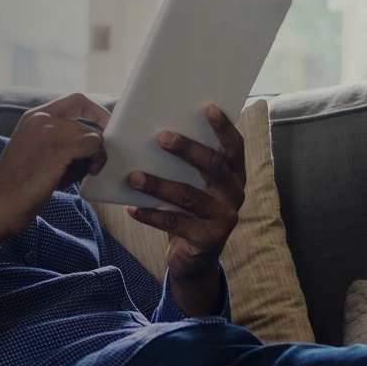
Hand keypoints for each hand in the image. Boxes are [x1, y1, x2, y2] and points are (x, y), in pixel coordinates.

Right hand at [0, 93, 108, 246]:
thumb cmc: (16, 186)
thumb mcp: (33, 151)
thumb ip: (56, 140)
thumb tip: (88, 144)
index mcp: (32, 117)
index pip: (74, 100)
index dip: (93, 110)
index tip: (103, 126)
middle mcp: (41, 118)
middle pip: (86, 111)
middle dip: (101, 127)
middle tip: (103, 149)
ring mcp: (51, 131)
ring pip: (92, 133)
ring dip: (95, 153)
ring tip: (84, 171)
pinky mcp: (60, 148)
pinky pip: (94, 146)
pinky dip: (97, 160)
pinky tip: (89, 173)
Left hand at [126, 104, 245, 280]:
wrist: (194, 258)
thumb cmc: (189, 211)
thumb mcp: (193, 185)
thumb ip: (187, 165)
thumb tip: (156, 132)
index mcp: (234, 175)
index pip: (234, 147)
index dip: (224, 128)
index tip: (208, 107)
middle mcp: (235, 194)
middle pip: (213, 166)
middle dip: (187, 149)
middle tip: (160, 137)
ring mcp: (224, 218)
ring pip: (189, 196)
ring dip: (158, 185)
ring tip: (133, 176)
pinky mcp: (208, 239)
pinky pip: (175, 224)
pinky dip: (151, 215)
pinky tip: (131, 208)